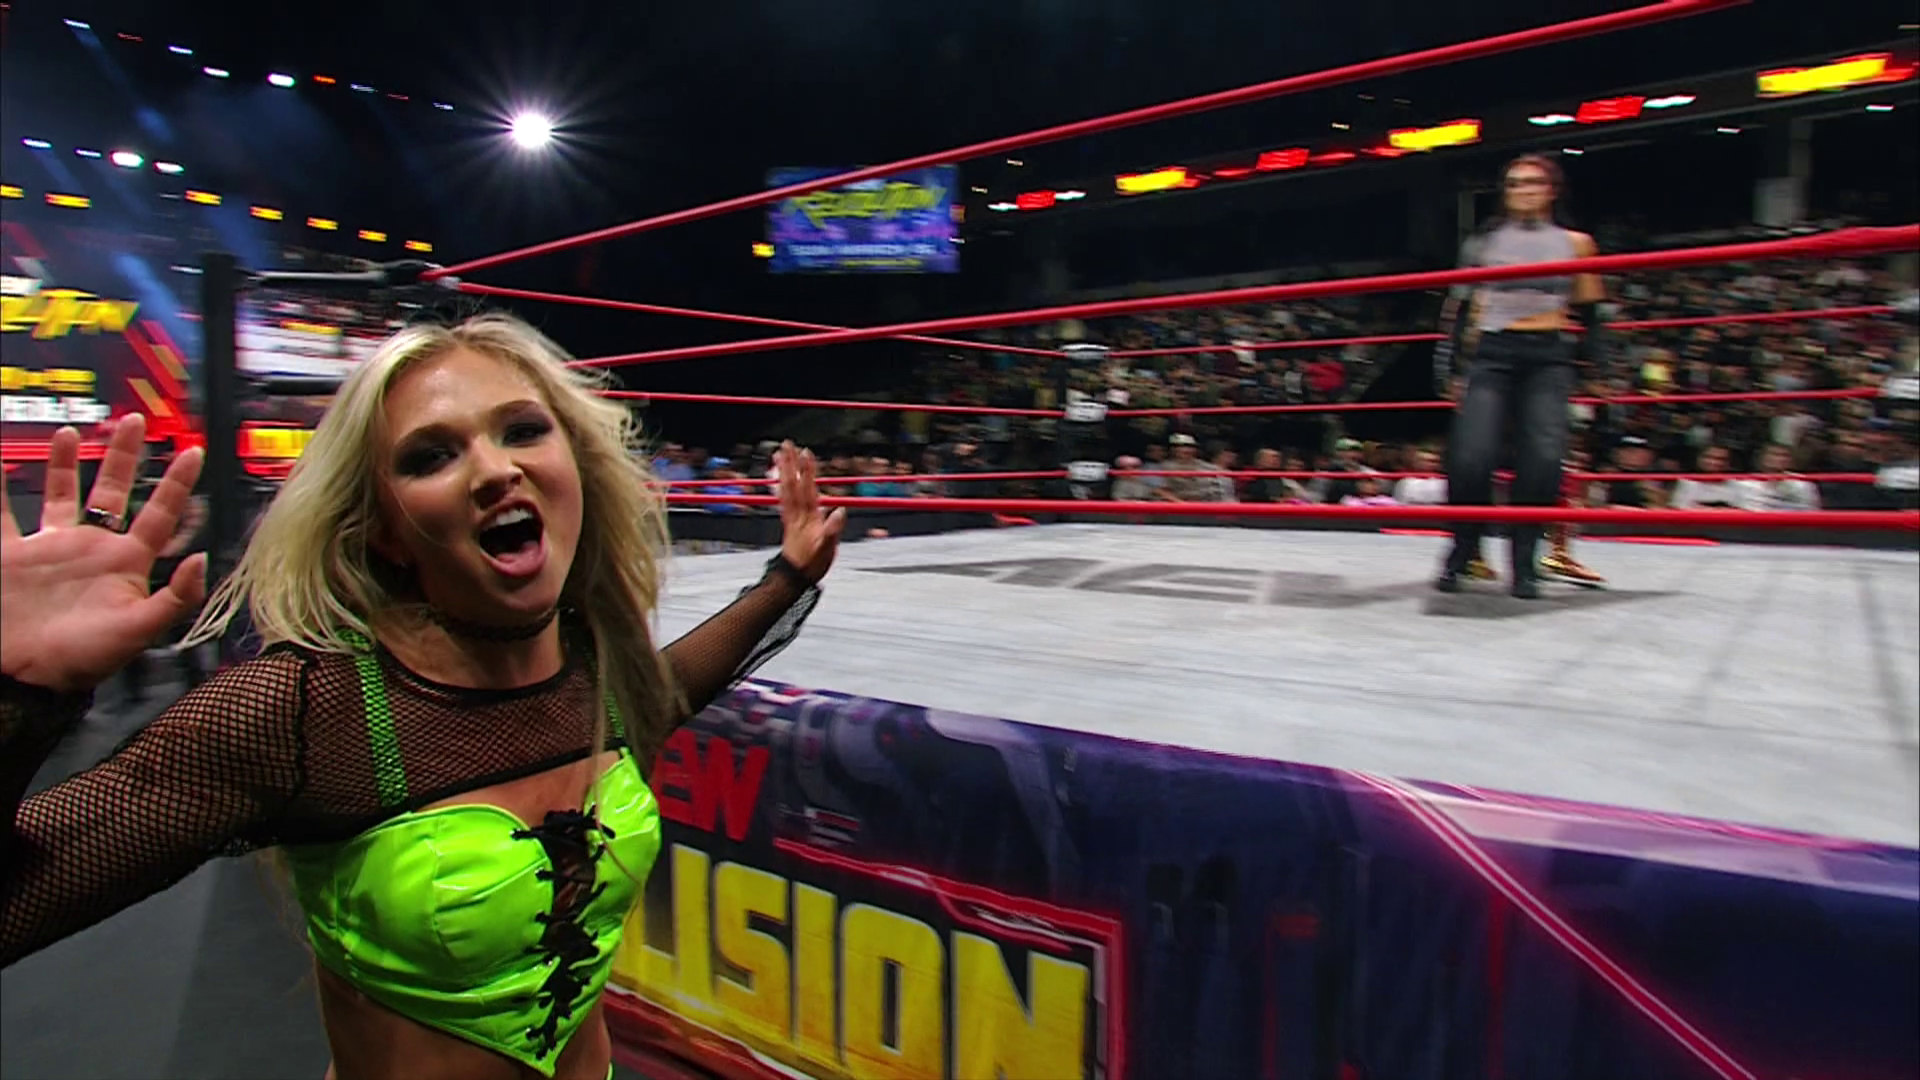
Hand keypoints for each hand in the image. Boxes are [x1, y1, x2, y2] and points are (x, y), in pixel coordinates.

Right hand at [1, 415, 206, 693]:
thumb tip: (201, 561)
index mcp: (126, 564)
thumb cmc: (81, 661)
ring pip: (63, 494)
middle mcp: (92, 549)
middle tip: (135, 421)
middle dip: (125, 457)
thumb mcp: (137, 630)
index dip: (177, 483)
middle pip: (114, 492)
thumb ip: (174, 598)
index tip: (193, 450)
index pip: (159, 514)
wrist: (22, 678)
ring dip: (68, 463)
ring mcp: (51, 549)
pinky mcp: (11, 555)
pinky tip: (1, 462)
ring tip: (75, 431)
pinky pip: (0, 514)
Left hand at [774, 441, 844, 583]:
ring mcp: (791, 517)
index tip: (806, 453)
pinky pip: (782, 500)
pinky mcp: (788, 523)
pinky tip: (780, 482)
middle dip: (791, 463)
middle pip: (793, 484)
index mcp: (808, 517)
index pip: (808, 489)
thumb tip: (839, 510)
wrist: (794, 578)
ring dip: (783, 472)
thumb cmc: (811, 564)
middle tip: (787, 444)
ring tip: (779, 455)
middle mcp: (797, 514)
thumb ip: (833, 530)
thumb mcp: (827, 549)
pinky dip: (781, 487)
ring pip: (786, 489)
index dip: (808, 471)